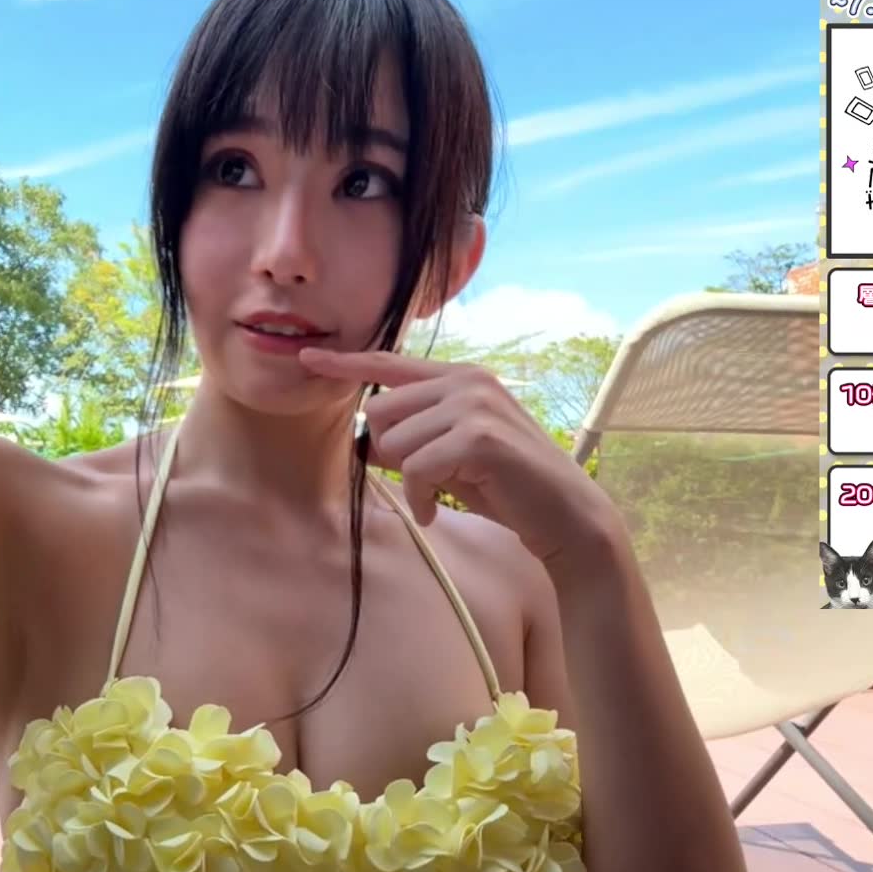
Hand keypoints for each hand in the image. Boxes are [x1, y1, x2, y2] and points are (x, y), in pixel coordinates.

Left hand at [297, 346, 622, 566]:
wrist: (564, 514)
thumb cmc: (506, 486)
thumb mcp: (449, 457)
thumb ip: (409, 441)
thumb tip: (363, 442)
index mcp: (459, 378)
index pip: (389, 364)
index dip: (346, 363)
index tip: (307, 357)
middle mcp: (465, 382)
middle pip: (381, 411)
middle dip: (389, 453)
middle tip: (423, 479)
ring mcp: (473, 405)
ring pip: (395, 442)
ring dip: (408, 481)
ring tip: (438, 495)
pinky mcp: (477, 437)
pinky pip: (415, 469)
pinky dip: (420, 498)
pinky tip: (437, 510)